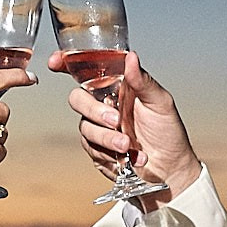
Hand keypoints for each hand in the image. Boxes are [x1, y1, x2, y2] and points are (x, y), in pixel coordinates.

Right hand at [48, 51, 201, 208]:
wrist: (170, 168)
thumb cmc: (168, 131)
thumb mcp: (160, 102)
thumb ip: (143, 81)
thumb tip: (131, 57)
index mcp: (116, 87)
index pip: (86, 71)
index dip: (66, 63)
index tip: (55, 62)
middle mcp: (104, 105)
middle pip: (78, 99)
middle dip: (93, 110)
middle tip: (115, 121)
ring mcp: (99, 128)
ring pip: (85, 127)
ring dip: (106, 137)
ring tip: (128, 145)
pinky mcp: (98, 150)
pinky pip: (91, 149)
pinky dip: (109, 153)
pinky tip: (128, 157)